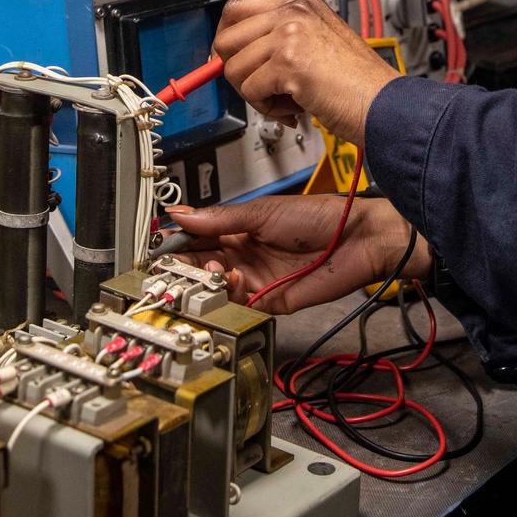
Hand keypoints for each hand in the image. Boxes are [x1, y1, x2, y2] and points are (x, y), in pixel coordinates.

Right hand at [163, 195, 429, 313]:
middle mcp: (244, 255)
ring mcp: (255, 279)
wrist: (356, 240)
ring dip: (207, 280)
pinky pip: (238, 304)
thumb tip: (180, 214)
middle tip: (174, 265)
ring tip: (211, 270)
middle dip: (186, 265)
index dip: (180, 241)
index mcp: (239, 229)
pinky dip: (228, 295)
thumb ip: (219, 219)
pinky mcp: (268, 302)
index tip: (160, 244)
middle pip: (203, 265)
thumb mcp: (262, 212)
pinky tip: (230, 281)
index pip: (199, 237)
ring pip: (216, 287)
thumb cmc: (317, 217)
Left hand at [213, 0, 398, 144]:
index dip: (225, 38)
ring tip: (288, 99)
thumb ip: (276, 40)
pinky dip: (268, 108)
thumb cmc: (358, 83)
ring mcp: (290, 32)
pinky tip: (295, 107)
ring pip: (234, 68)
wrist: (385, 104)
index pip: (237, 8)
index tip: (222, 60)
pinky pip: (250, 90)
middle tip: (263, 89)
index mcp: (300, 0)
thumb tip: (231, 55)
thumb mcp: (315, 43)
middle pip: (227, 38)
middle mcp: (294, 9)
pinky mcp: (288, 61)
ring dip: (256, 94)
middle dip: (237, 72)